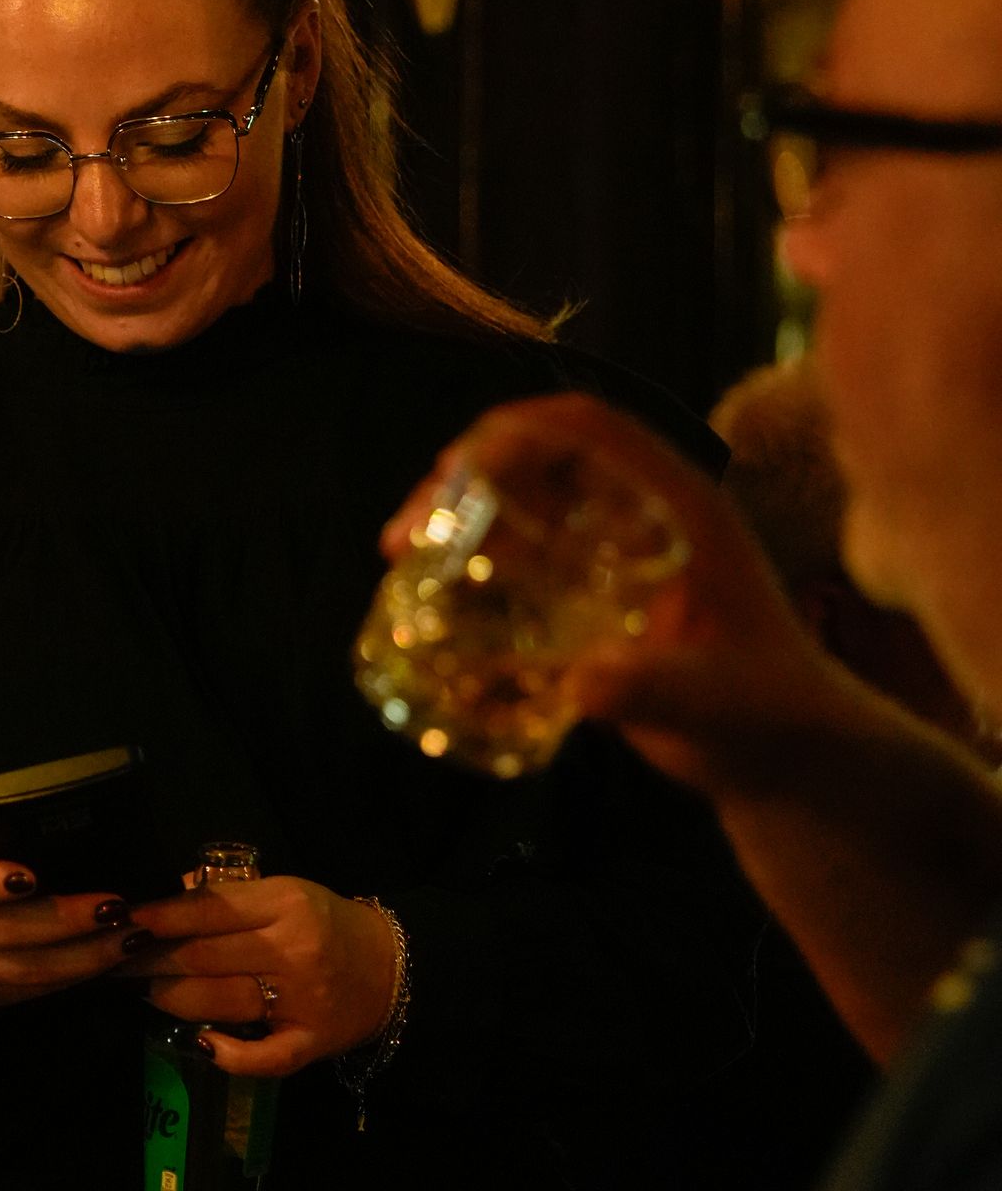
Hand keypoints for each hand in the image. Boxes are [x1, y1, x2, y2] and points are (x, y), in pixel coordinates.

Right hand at [0, 811, 144, 1008]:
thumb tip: (58, 804)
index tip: (31, 877)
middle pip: (10, 931)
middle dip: (66, 921)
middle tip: (117, 906)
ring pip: (30, 969)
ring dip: (86, 957)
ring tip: (131, 937)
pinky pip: (37, 990)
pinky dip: (78, 977)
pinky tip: (113, 960)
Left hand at [129, 874, 400, 1073]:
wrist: (394, 967)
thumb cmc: (329, 923)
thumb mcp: (287, 891)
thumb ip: (231, 894)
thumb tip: (176, 891)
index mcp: (287, 903)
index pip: (207, 909)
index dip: (158, 917)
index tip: (122, 921)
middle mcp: (293, 951)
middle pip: (202, 956)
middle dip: (149, 959)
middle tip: (115, 960)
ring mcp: (302, 1001)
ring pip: (217, 1003)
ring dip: (169, 998)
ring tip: (143, 990)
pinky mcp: (311, 1043)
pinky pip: (262, 1058)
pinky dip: (227, 1054)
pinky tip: (202, 1044)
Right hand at [382, 392, 851, 807]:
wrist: (788, 760)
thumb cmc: (769, 716)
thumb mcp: (717, 701)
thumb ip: (657, 689)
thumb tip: (583, 684)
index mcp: (679, 507)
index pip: (590, 430)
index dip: (516, 432)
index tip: (451, 473)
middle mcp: (639, 515)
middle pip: (535, 460)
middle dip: (461, 481)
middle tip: (404, 536)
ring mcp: (612, 556)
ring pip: (519, 507)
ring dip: (457, 521)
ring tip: (400, 560)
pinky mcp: (592, 600)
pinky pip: (520, 563)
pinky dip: (473, 572)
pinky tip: (432, 610)